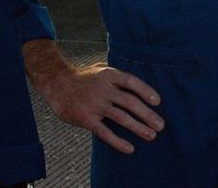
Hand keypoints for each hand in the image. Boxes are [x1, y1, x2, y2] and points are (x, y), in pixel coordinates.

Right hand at [23, 39, 163, 153]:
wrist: (57, 84)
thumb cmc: (83, 78)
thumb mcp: (100, 69)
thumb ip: (118, 77)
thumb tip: (141, 87)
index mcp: (108, 75)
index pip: (131, 81)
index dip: (145, 90)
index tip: (157, 101)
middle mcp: (103, 89)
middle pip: (129, 102)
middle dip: (147, 114)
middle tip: (160, 125)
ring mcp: (94, 104)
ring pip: (120, 117)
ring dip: (138, 127)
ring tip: (151, 135)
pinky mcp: (86, 119)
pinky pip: (104, 132)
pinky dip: (118, 141)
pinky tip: (129, 148)